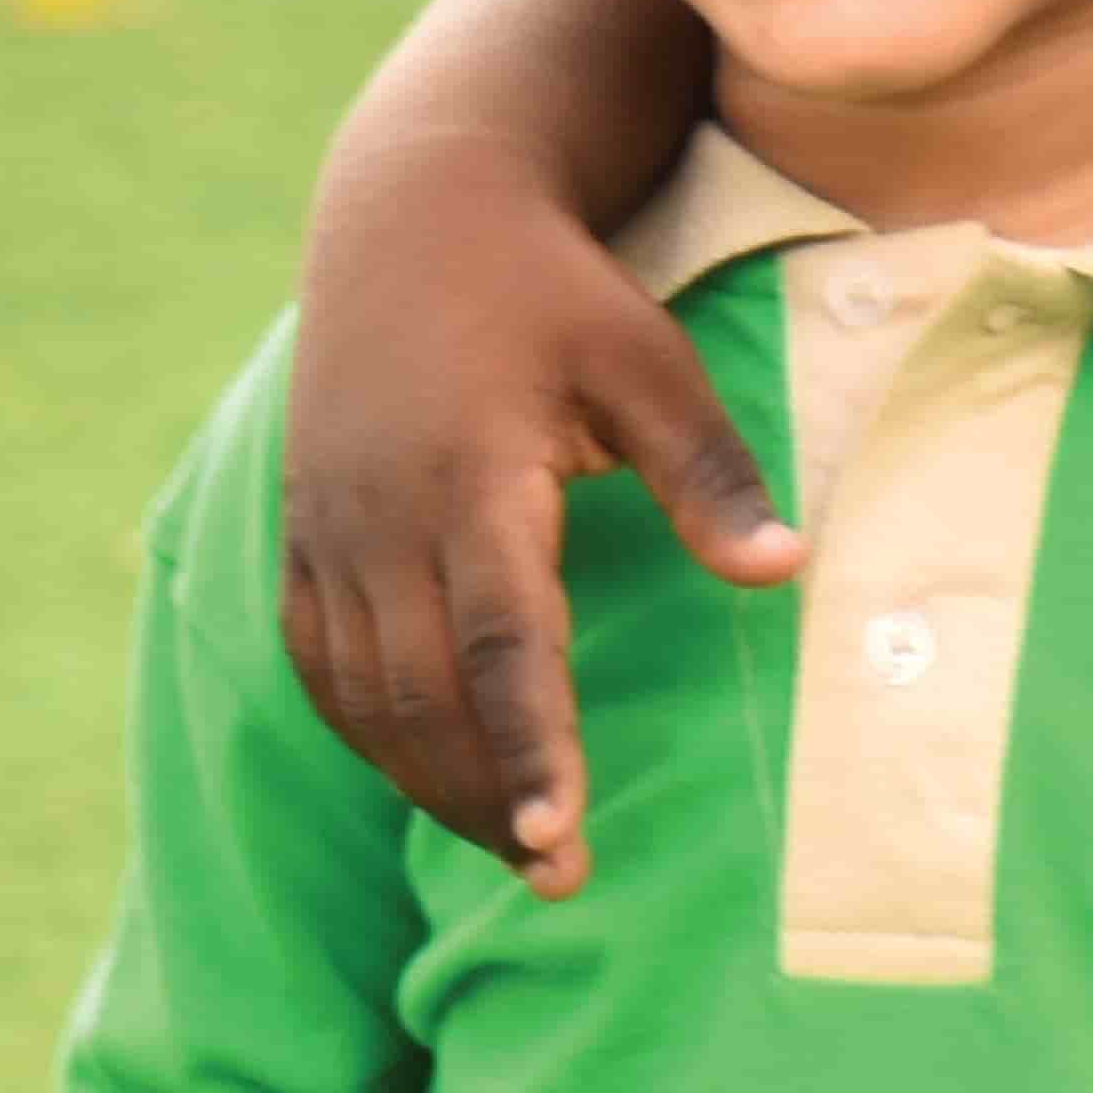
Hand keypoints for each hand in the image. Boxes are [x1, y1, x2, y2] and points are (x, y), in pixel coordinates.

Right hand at [276, 138, 795, 897]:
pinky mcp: (303, 532)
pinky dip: (370, 731)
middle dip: (488, 796)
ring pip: (366, 695)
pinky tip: (428, 773)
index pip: (500, 644)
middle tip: (560, 879)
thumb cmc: (553, 290)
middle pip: (426, 694)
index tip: (555, 839)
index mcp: (470, 478)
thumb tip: (789, 572)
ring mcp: (329, 527)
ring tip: (511, 847)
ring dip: (430, 779)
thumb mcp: (649, 362)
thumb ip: (710, 474)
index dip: (528, 747)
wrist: (411, 213)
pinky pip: (319, 662)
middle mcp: (381, 515)